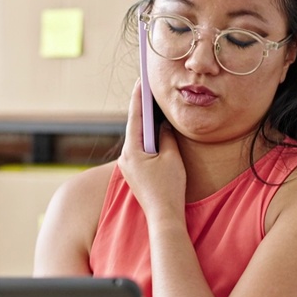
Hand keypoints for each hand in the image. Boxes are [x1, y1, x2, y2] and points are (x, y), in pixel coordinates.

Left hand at [119, 80, 184, 221]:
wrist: (163, 216)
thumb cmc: (169, 187)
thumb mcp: (171, 157)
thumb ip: (166, 137)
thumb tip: (163, 126)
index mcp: (132, 150)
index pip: (135, 117)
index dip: (139, 97)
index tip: (141, 80)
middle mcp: (126, 156)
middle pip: (135, 127)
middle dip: (143, 108)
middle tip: (148, 88)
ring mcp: (128, 165)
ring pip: (138, 139)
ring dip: (146, 124)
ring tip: (153, 105)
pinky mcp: (134, 172)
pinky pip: (141, 150)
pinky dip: (148, 139)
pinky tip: (155, 132)